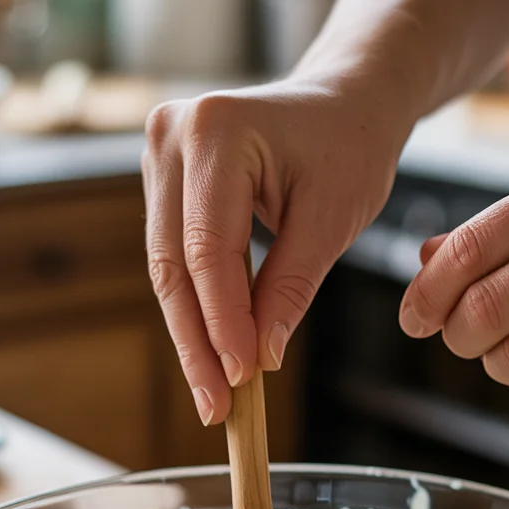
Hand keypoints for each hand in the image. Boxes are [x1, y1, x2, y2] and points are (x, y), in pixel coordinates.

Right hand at [142, 78, 404, 424]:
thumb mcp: (333, 219)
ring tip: (214, 394)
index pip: (209, 249)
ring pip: (167, 267)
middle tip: (217, 406)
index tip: (241, 380)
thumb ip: (290, 287)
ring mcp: (159, 153)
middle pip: (174, 263)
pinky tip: (211, 353)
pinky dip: (195, 305)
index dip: (222, 322)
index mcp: (217, 130)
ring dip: (191, 333)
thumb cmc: (349, 147)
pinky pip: (173, 255)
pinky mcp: (163, 178)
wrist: (344, 101)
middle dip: (198, 342)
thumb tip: (258, 358)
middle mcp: (172, 134)